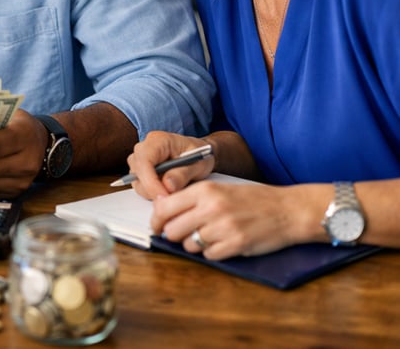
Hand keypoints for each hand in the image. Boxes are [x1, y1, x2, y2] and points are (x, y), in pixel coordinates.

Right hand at [125, 131, 214, 199]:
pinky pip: (140, 185)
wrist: (200, 155)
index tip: (163, 197)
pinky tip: (166, 190)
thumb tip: (168, 186)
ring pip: (137, 181)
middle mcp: (144, 148)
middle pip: (137, 172)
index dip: (151, 181)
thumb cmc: (199, 155)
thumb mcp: (198, 164)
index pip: (144, 161)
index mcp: (158, 140)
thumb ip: (183, 174)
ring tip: (172, 190)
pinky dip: (152, 192)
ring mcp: (140, 159)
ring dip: (152, 191)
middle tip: (171, 198)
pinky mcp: (140, 170)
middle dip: (152, 189)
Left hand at [150, 182, 312, 259]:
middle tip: (181, 234)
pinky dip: (212, 252)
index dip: (156, 221)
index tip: (156, 226)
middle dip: (173, 235)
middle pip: (173, 230)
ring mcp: (224, 228)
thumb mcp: (219, 189)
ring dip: (194, 244)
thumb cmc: (252, 199)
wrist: (287, 210)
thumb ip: (191, 198)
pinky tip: (222, 243)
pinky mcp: (236, 245)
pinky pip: (209, 255)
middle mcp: (211, 208)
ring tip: (208, 236)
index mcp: (205, 191)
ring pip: (189, 245)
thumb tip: (161, 210)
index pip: (164, 208)